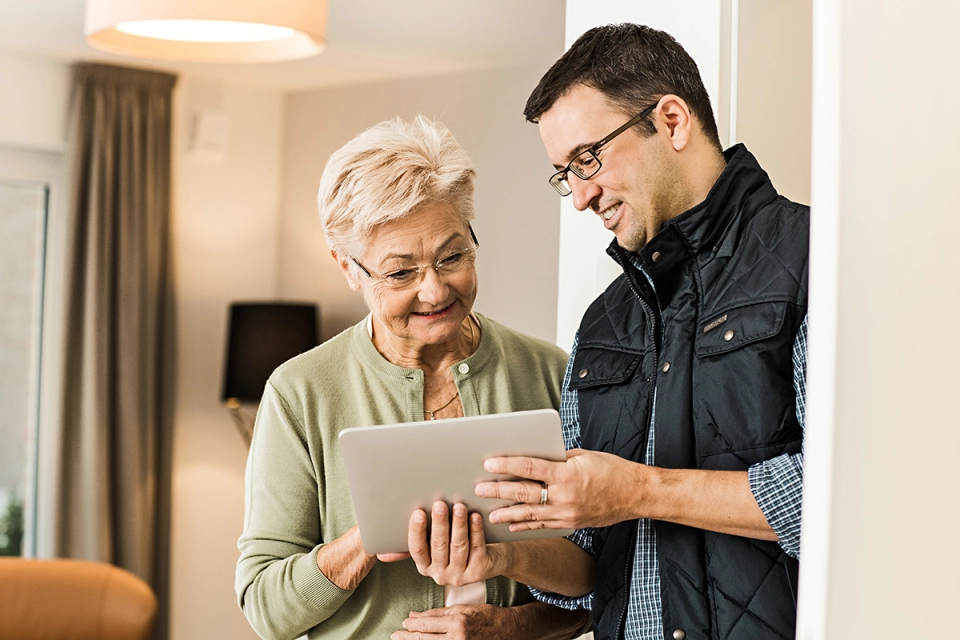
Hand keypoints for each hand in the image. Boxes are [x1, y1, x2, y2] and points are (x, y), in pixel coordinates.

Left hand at [391, 604, 516, 639]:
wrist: (506, 630)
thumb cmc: (486, 616)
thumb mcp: (463, 608)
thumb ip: (439, 613)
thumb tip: (416, 615)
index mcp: (457, 622)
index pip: (427, 624)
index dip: (412, 624)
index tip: (404, 622)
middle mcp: (458, 638)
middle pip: (425, 639)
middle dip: (408, 637)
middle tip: (395, 634)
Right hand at [407, 501, 502, 585]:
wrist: (488, 562)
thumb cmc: (457, 546)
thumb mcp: (439, 544)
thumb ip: (428, 534)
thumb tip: (419, 513)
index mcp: (425, 566)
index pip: (417, 549)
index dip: (416, 531)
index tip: (418, 513)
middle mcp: (440, 575)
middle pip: (438, 545)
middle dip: (439, 523)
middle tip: (440, 505)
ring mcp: (459, 576)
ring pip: (458, 546)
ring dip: (458, 524)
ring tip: (459, 507)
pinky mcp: (478, 572)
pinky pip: (476, 547)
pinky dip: (476, 530)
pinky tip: (475, 517)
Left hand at [476, 448, 645, 530]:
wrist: (636, 494)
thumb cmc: (612, 469)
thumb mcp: (583, 456)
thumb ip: (557, 458)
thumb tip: (534, 457)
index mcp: (566, 474)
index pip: (530, 468)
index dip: (507, 466)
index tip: (489, 464)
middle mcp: (564, 496)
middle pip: (525, 493)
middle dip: (499, 492)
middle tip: (479, 490)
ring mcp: (567, 513)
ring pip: (531, 514)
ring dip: (508, 514)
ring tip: (490, 514)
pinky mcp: (571, 523)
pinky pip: (544, 525)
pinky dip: (527, 524)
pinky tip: (513, 525)